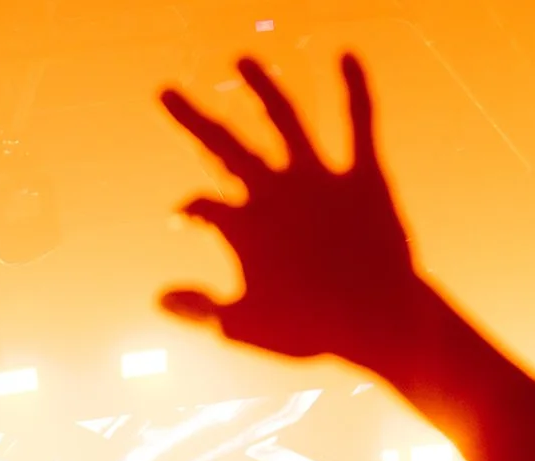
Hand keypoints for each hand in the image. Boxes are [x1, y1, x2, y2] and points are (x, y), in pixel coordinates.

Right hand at [160, 55, 419, 360]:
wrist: (378, 321)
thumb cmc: (309, 332)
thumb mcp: (243, 328)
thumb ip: (200, 310)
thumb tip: (156, 299)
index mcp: (244, 227)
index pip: (201, 206)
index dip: (186, 212)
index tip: (181, 220)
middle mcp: (275, 193)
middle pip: (224, 145)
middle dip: (191, 119)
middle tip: (164, 92)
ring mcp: (319, 180)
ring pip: (284, 120)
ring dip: (262, 87)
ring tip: (244, 59)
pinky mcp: (364, 177)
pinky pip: (360, 125)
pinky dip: (356, 89)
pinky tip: (348, 55)